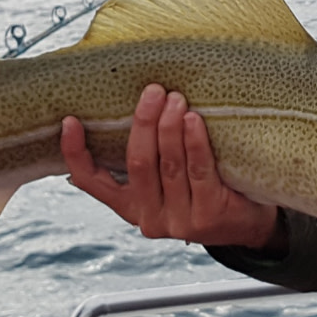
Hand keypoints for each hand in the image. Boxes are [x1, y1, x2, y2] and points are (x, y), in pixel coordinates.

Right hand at [61, 85, 283, 250]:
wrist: (248, 225)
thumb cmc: (203, 189)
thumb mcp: (167, 180)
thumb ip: (148, 158)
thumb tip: (128, 107)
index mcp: (130, 207)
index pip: (92, 182)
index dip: (75, 153)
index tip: (69, 122)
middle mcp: (149, 218)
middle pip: (138, 163)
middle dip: (143, 123)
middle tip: (152, 91)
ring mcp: (179, 221)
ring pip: (169, 166)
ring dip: (169, 127)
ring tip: (174, 98)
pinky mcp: (209, 216)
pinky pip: (199, 171)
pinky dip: (195, 142)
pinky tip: (194, 120)